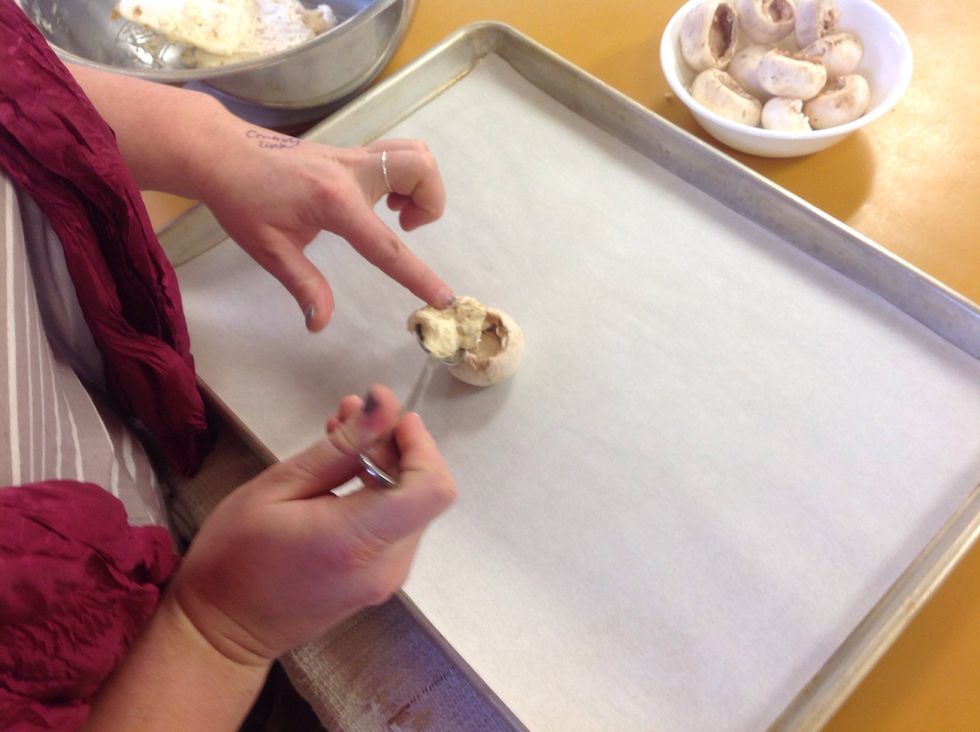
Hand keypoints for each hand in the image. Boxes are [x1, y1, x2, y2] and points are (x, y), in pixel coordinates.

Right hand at [169, 385, 455, 664]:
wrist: (221, 632)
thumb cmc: (234, 557)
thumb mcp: (277, 487)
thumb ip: (340, 448)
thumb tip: (386, 406)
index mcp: (357, 541)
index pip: (431, 488)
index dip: (421, 445)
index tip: (392, 417)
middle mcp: (386, 564)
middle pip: (423, 492)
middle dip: (397, 445)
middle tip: (351, 412)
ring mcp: (388, 577)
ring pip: (412, 505)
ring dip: (387, 464)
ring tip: (341, 434)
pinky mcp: (381, 580)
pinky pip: (397, 525)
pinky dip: (380, 492)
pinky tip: (345, 472)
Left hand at [200, 132, 454, 330]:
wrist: (221, 152)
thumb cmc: (241, 201)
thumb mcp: (268, 249)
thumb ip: (302, 285)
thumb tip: (319, 322)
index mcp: (333, 202)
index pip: (386, 247)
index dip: (418, 276)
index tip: (443, 297)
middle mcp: (352, 172)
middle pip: (421, 170)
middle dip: (430, 203)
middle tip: (403, 226)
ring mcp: (353, 156)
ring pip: (416, 154)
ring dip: (420, 186)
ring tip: (395, 212)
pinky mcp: (351, 152)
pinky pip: (397, 153)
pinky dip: (404, 174)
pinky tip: (379, 198)